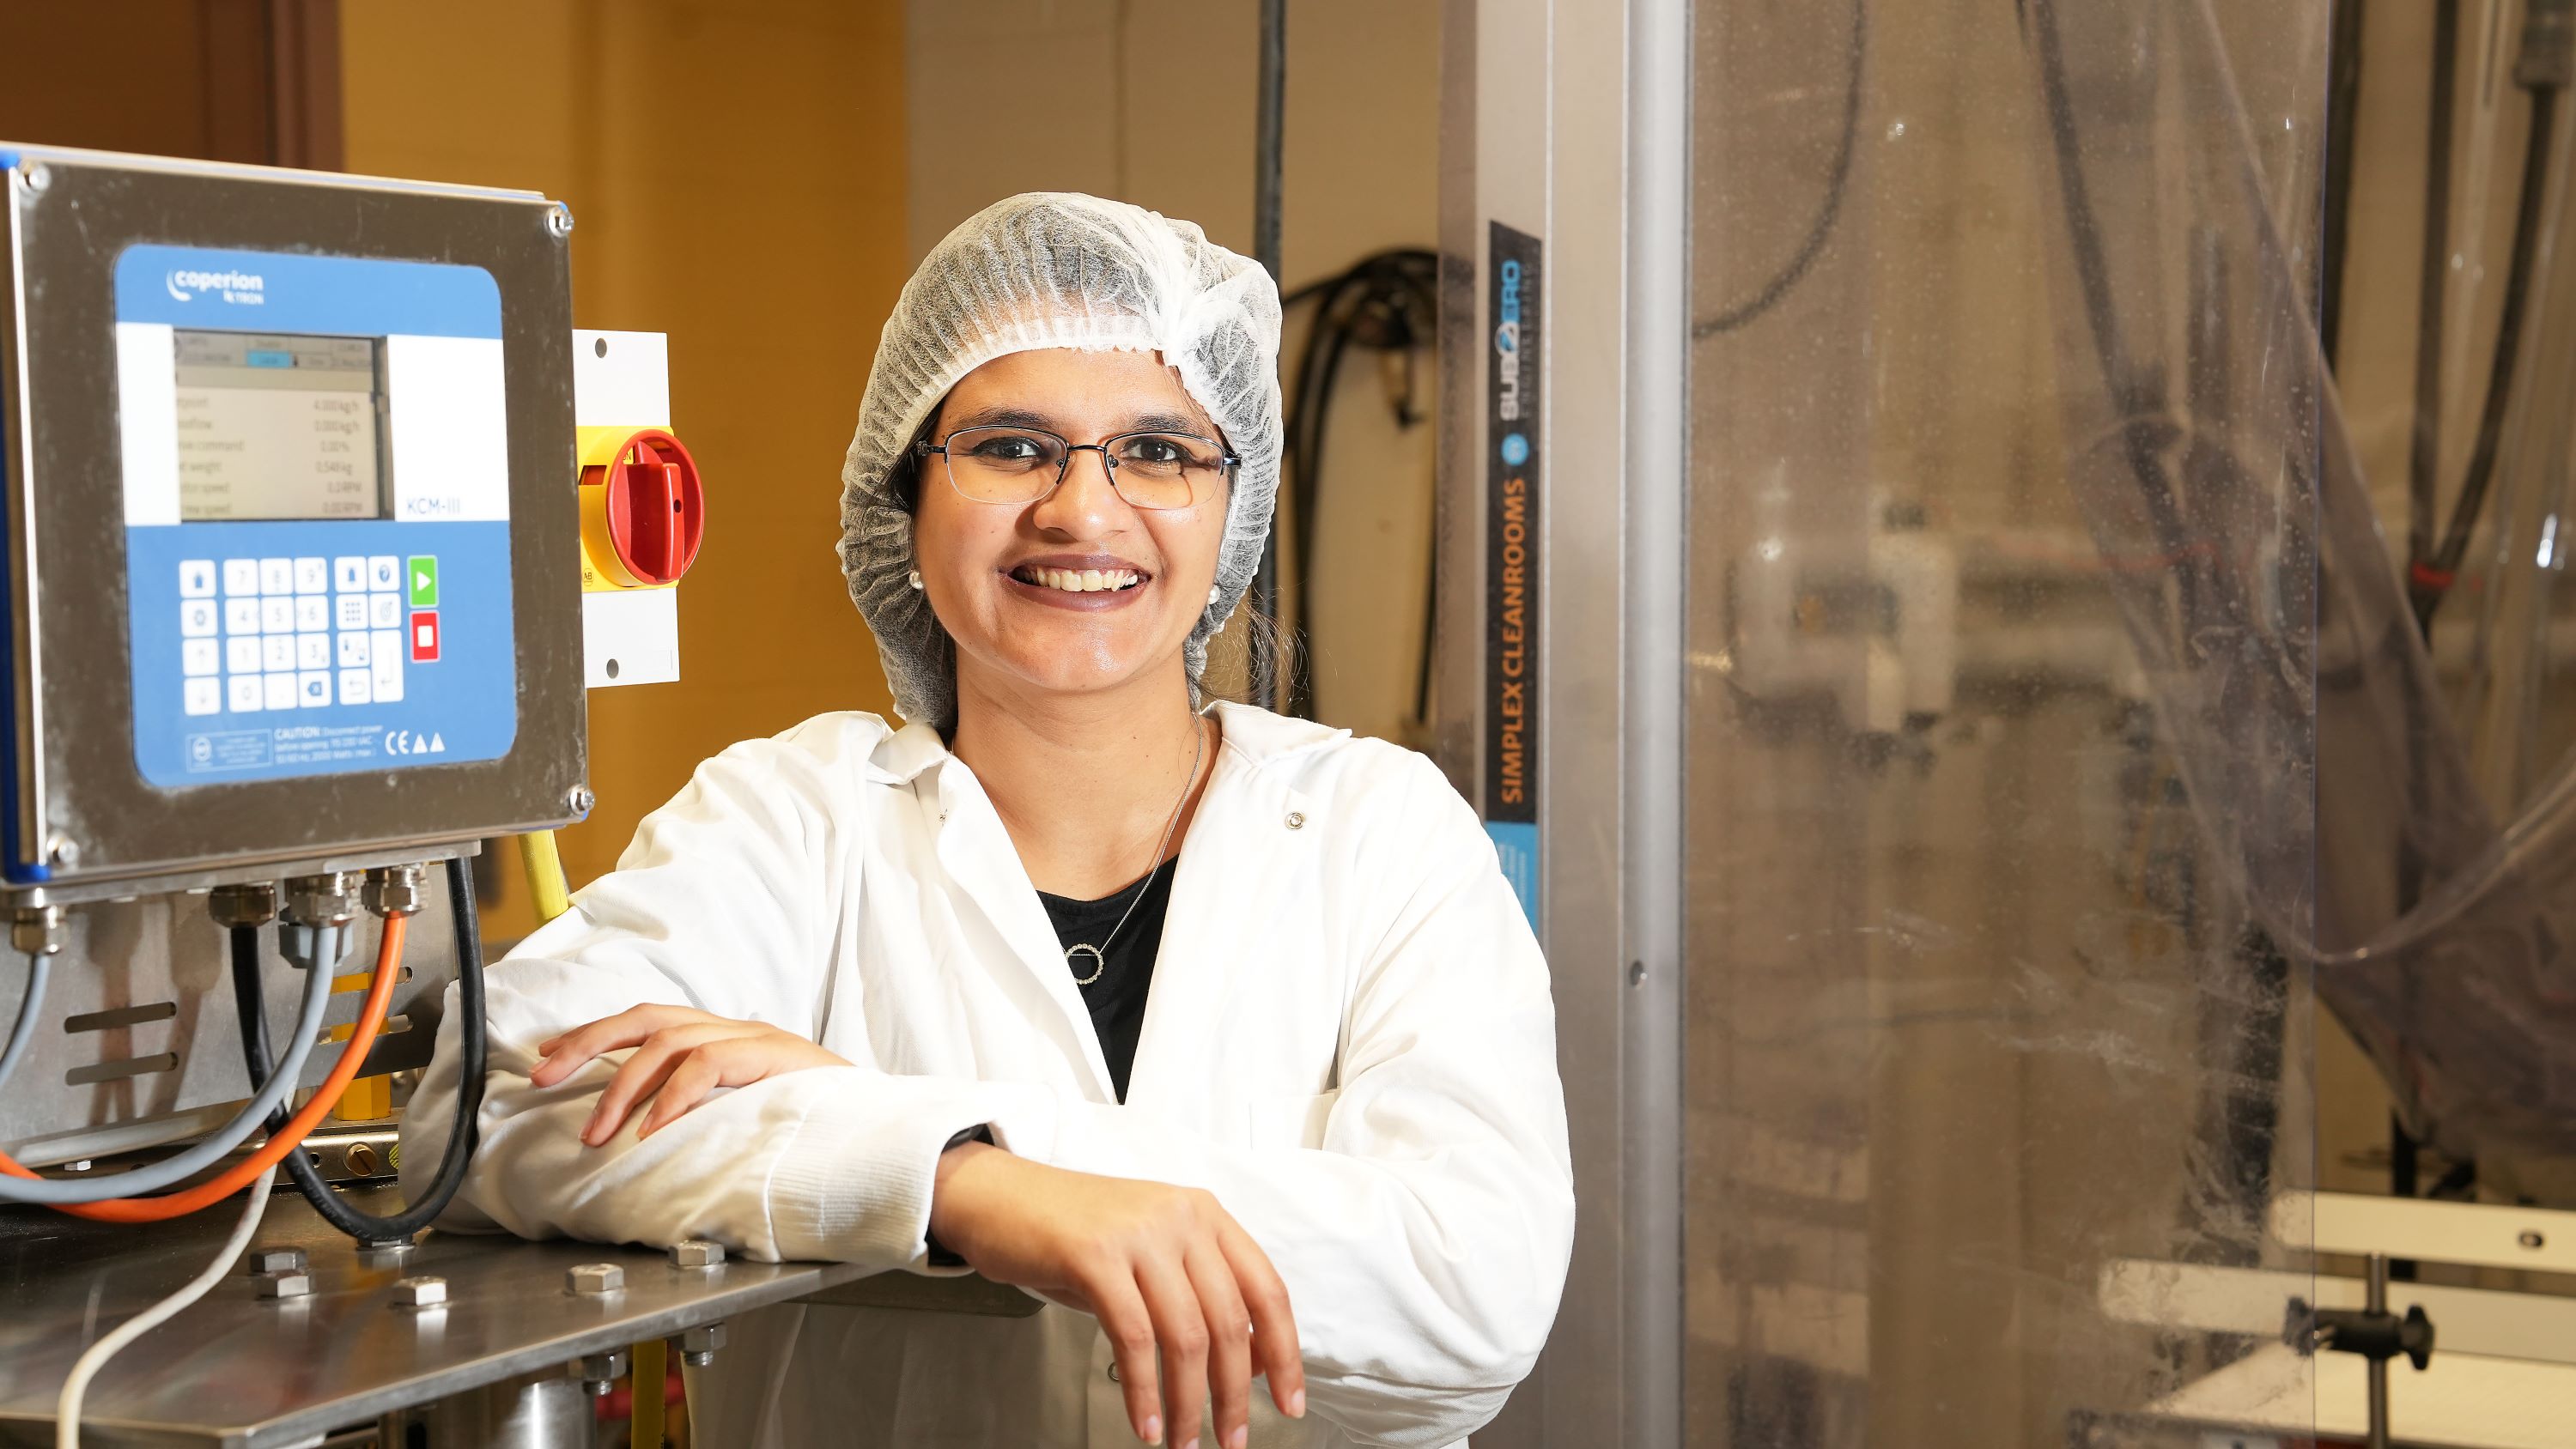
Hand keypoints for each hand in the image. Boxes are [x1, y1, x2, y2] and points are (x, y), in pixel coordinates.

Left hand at [530, 1004, 848, 1144]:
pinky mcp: (774, 1058)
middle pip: (646, 1017)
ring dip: (621, 1088)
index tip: (546, 1058)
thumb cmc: (814, 1127)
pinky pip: (710, 1064)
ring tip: (598, 1133)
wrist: (882, 1127)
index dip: (592, 1036)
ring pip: (669, 1040)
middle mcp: (735, 1030)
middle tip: (541, 1075)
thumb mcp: (744, 1115)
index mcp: (725, 1039)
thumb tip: (637, 1136)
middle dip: (586, 1043)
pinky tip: (652, 1128)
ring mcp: (757, 1040)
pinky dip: (673, 1097)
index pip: (647, 1022)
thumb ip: (702, 1112)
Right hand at [929, 1143, 1304, 1447]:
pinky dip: (1142, 1390)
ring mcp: (1139, 1234)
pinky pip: (1133, 1338)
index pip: (1266, 1290)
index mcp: (1206, 1214)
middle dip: (1236, 1393)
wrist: (999, 1197)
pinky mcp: (1094, 1256)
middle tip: (1233, 1439)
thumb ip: (1198, 1293)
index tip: (1290, 1403)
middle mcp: (1181, 1218)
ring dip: (1191, 1402)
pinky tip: (1145, 1422)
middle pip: (1230, 1322)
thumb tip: (1249, 1363)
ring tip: (1185, 1440)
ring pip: (1186, 1336)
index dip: (1284, 1354)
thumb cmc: (1075, 1233)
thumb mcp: (1151, 1252)